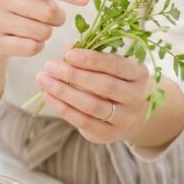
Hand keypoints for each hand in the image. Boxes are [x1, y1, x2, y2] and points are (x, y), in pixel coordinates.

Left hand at [35, 48, 151, 143]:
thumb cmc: (116, 81)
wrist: (132, 115)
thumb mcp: (111, 67)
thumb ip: (92, 57)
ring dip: (65, 92)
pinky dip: (64, 109)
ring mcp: (125, 119)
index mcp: (139, 75)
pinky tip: (49, 97)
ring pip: (93, 106)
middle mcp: (136, 97)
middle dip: (74, 75)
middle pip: (104, 86)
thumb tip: (68, 48)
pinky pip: (85, 122)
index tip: (68, 54)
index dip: (91, 60)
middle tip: (50, 66)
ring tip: (44, 80)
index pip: (116, 65)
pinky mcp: (110, 134)